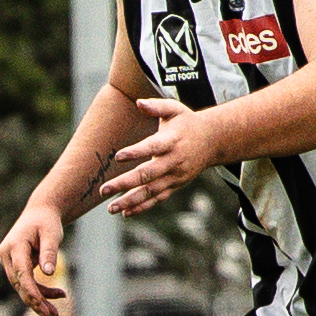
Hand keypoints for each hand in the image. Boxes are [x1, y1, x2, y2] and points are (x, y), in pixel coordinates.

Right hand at [0, 206, 65, 315]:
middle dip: (35, 301)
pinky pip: (27, 282)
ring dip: (39, 299)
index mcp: (14, 245)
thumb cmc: (46, 222)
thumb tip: (49, 273)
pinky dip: (40, 291)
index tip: (42, 306)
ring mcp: (9, 261)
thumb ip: (49, 252)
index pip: (21, 273)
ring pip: (22, 286)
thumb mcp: (52, 234)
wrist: (39, 213)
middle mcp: (7, 255)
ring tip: (56, 313)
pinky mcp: (15, 265)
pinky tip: (57, 294)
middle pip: (19, 284)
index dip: (31, 291)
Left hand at [100, 99, 218, 216]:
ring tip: (111, 207)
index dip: (136, 152)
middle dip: (125, 183)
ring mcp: (175, 176)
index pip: (152, 147)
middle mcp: (173, 161)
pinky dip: (142, 207)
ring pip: (151, 191)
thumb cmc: (186, 122)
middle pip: (147, 175)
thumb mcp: (174, 109)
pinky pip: (158, 198)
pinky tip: (125, 213)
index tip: (118, 157)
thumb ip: (156, 106)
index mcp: (171, 141)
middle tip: (103, 190)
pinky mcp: (175, 185)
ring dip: (130, 201)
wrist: (212, 141)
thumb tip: (138, 102)